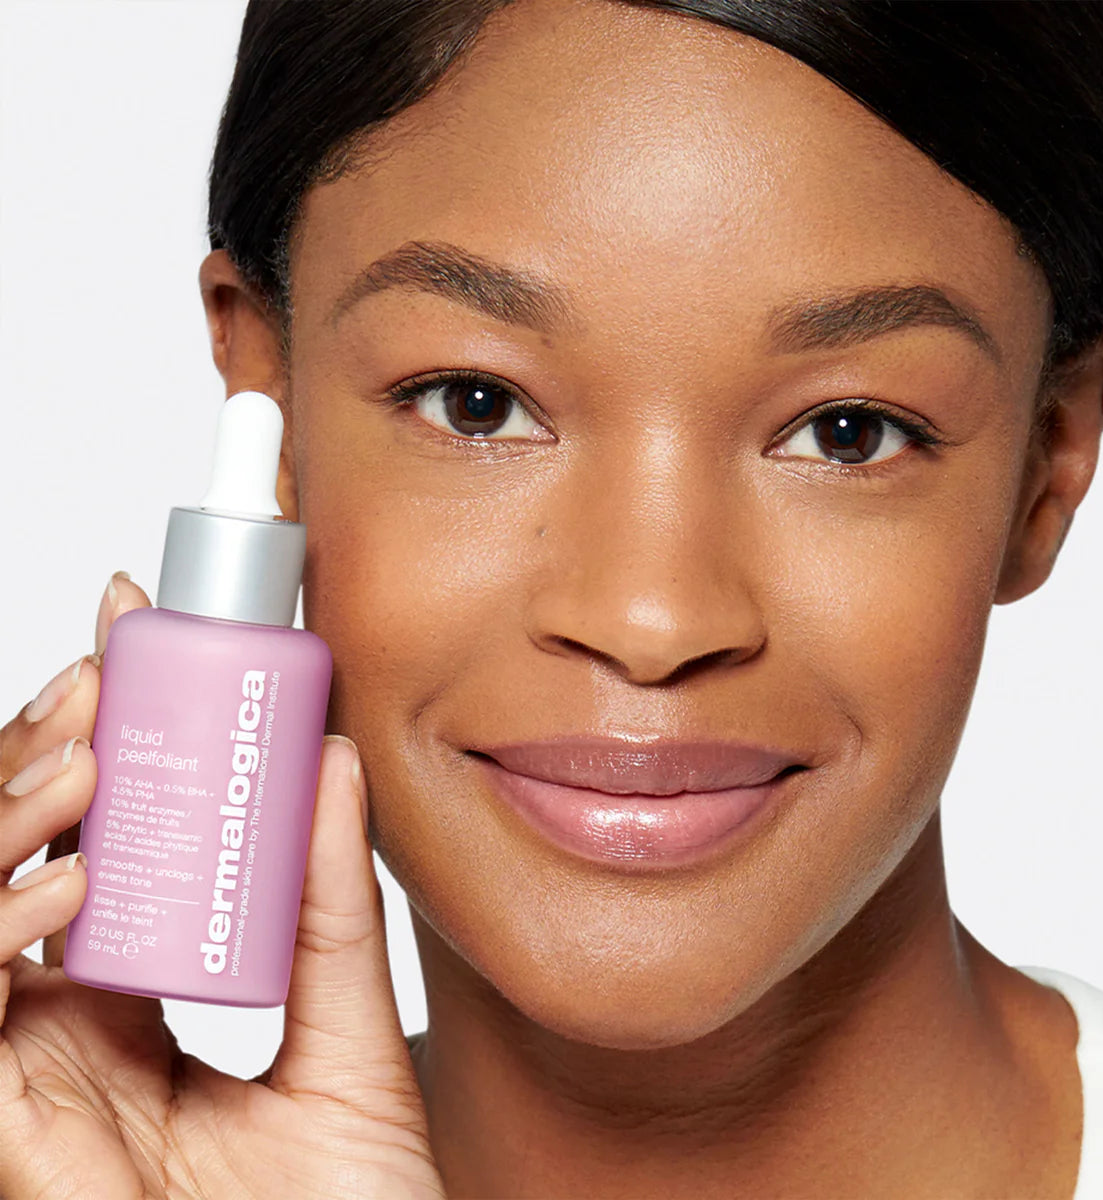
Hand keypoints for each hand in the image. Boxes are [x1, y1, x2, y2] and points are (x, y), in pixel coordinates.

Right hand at [0, 573, 443, 1198]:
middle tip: (95, 675)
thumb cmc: (354, 1195)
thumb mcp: (349, 1017)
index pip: (85, 854)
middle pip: (14, 873)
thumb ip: (330, 896)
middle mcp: (68, 1039)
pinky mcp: (20, 1144)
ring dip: (2, 825)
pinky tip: (69, 882)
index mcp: (133, 1003)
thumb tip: (334, 753)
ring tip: (82, 755)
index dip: (84, 752)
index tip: (124, 644)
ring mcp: (35, 1089)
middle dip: (31, 762)